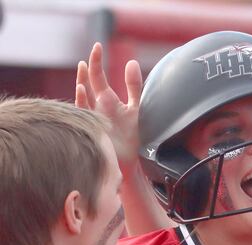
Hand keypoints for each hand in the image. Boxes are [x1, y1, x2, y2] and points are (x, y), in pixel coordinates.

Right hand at [75, 42, 142, 168]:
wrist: (134, 159)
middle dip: (88, 69)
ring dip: (82, 82)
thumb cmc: (136, 135)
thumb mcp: (138, 107)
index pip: (97, 76)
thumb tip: (132, 62)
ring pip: (83, 96)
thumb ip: (134, 86)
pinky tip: (82, 89)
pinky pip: (83, 112)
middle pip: (89, 83)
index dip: (96, 61)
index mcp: (108, 99)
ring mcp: (94, 117)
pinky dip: (81, 100)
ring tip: (83, 68)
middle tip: (90, 54)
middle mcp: (98, 106)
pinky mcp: (93, 128)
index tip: (97, 45)